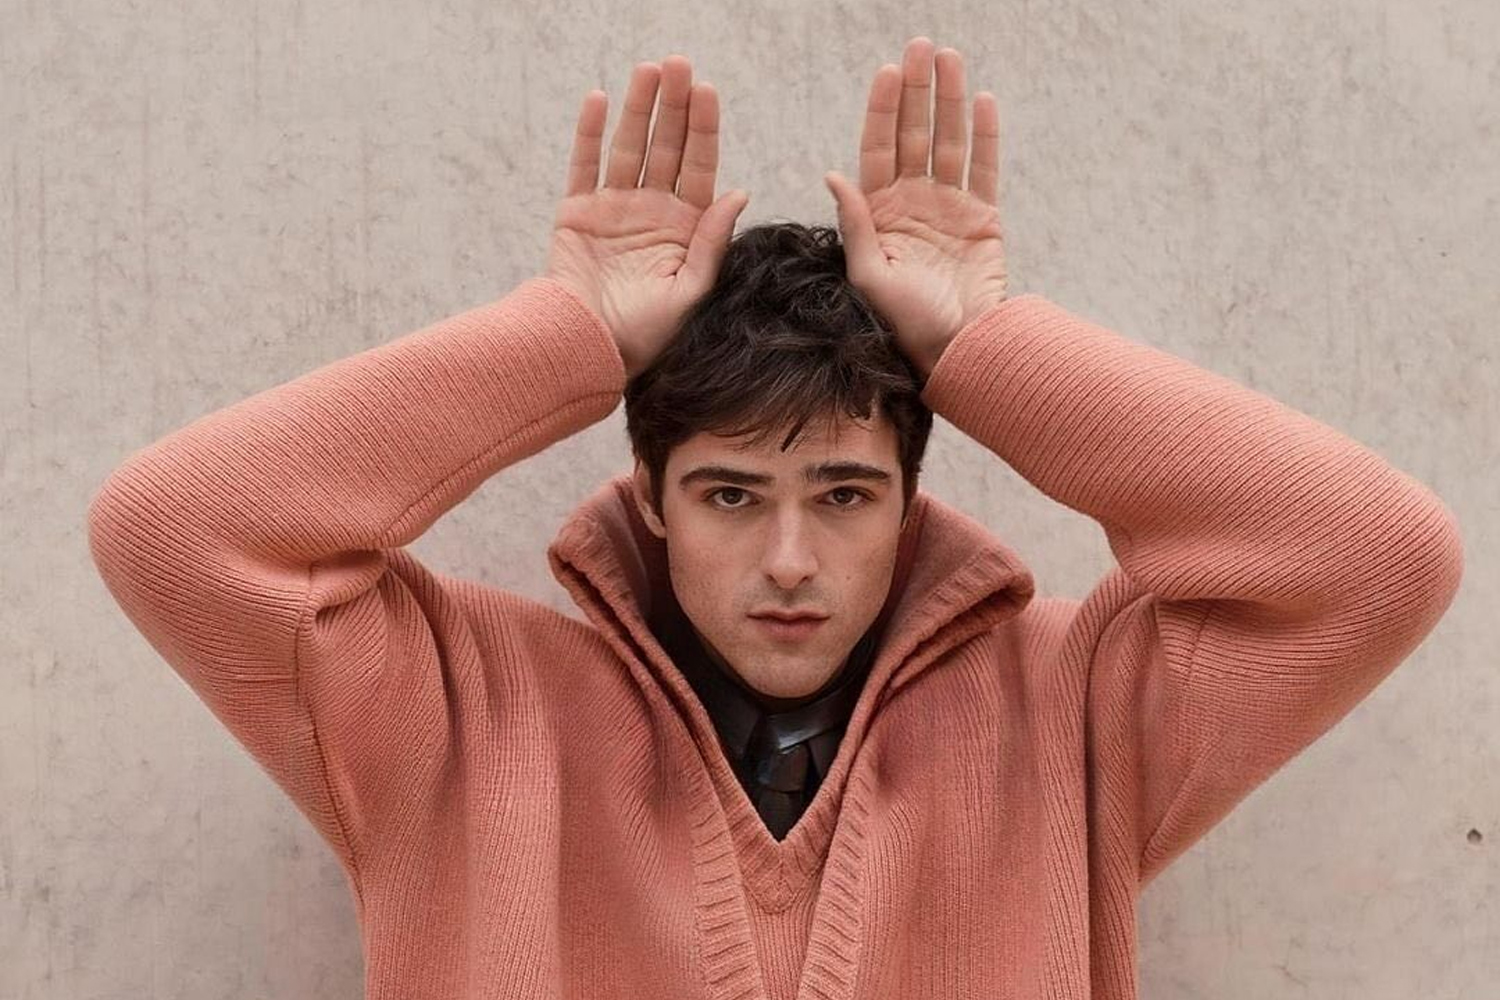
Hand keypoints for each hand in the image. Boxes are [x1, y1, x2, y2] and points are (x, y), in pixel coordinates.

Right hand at [545, 57, 750, 379]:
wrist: (588, 350)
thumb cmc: (644, 335)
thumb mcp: (690, 292)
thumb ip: (712, 242)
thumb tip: (740, 192)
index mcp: (685, 229)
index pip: (699, 167)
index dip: (704, 129)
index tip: (708, 92)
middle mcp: (652, 212)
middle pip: (666, 147)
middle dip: (674, 106)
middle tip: (680, 64)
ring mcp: (614, 209)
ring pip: (629, 147)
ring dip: (638, 108)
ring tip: (649, 70)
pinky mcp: (577, 213)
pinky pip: (585, 165)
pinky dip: (589, 133)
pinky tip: (599, 98)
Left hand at [823, 37, 1008, 378]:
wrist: (956, 350)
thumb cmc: (905, 324)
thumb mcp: (869, 275)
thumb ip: (855, 224)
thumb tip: (832, 174)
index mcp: (879, 215)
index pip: (877, 150)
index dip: (882, 110)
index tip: (886, 73)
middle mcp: (912, 205)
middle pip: (913, 135)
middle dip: (916, 91)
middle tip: (919, 46)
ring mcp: (948, 208)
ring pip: (948, 141)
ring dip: (949, 100)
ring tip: (949, 59)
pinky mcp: (982, 218)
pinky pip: (984, 168)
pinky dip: (985, 134)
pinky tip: (983, 100)